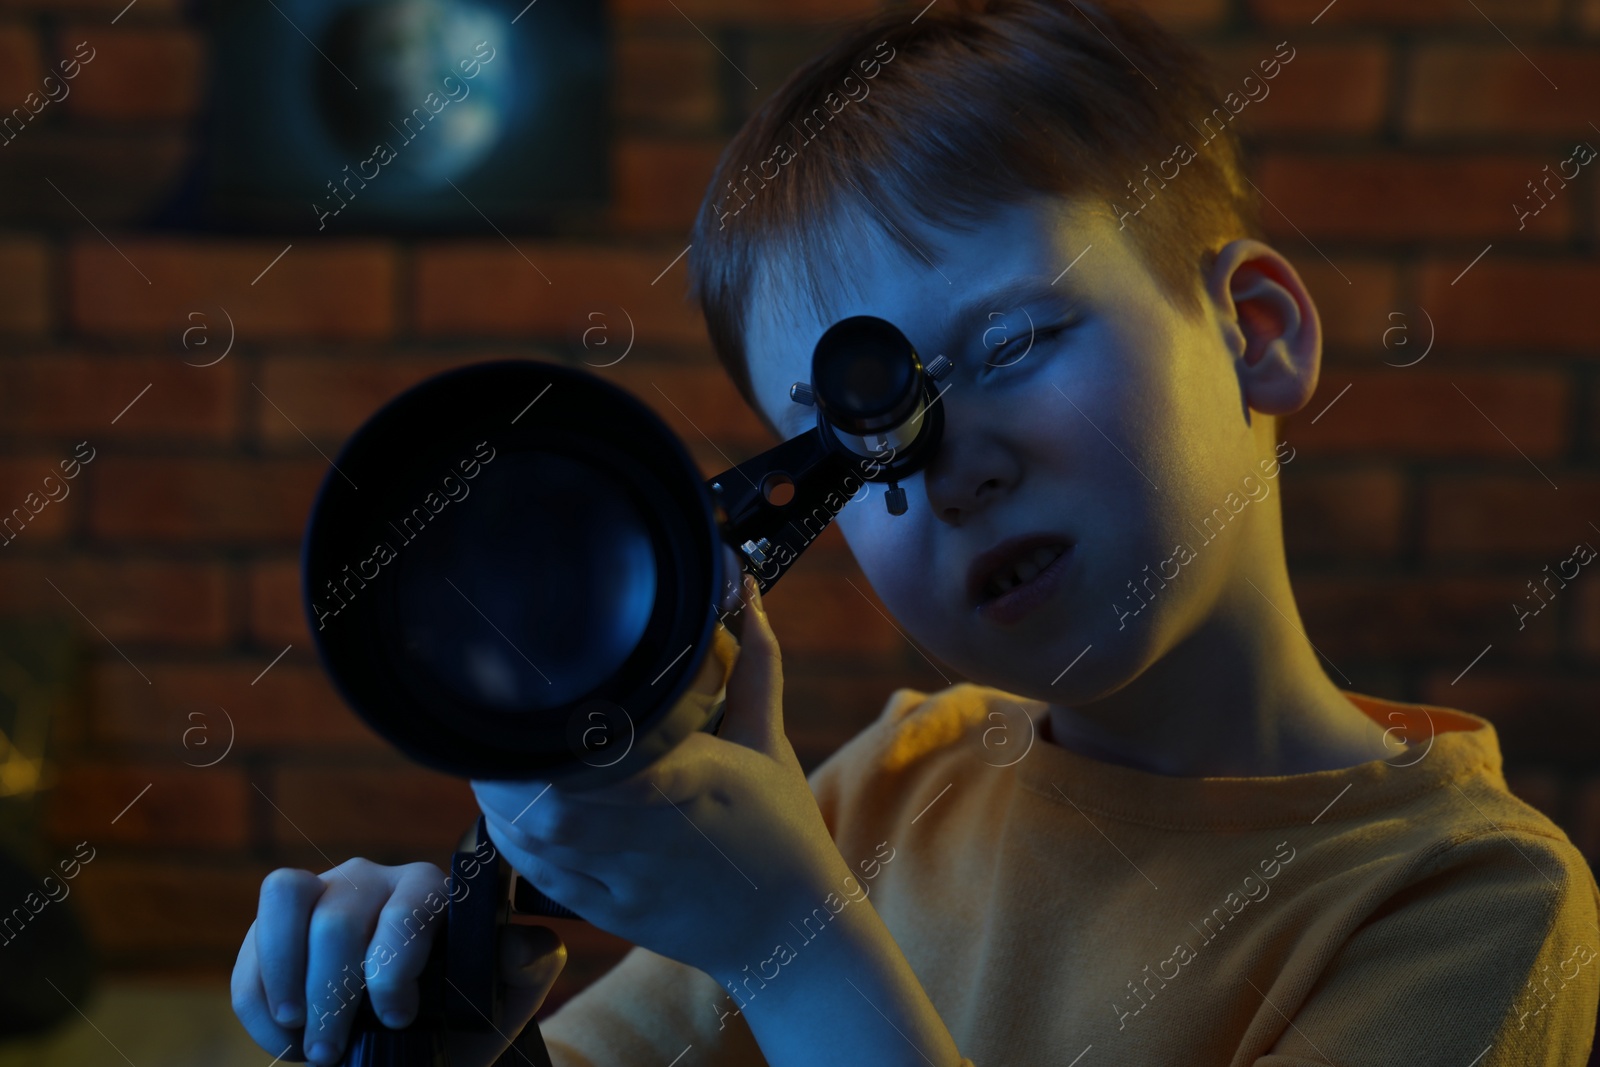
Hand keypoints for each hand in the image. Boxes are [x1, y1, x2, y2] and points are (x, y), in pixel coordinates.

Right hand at [231, 858, 566, 1066]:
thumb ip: (527, 963)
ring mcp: (323, 890)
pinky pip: (251, 940)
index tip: (397, 1020)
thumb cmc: (465, 1012)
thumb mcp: (506, 996)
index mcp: (432, 891)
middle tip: (333, 1052)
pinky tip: (282, 1038)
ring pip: (286, 897)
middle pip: (338, 917)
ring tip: (298, 1036)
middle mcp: (376, 879)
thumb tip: (521, 944)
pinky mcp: (279, 921)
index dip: (392, 970)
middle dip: (330, 994)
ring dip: (284, 976)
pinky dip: (255, 996)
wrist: (423, 1039)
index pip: (406, 911)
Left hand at [472, 570, 852, 981]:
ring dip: (506, 803)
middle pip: (560, 805)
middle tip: (495, 727)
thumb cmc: (782, 827)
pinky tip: (508, 813)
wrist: (792, 929)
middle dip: (514, 770)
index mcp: (699, 781)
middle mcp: (659, 834)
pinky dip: (518, 844)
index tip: (539, 705)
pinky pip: (547, 879)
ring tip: (493, 763)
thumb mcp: (770, 742)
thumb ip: (756, 663)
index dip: (564, 744)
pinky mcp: (615, 913)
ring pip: (543, 843)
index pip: (616, 762)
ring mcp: (632, 880)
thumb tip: (746, 592)